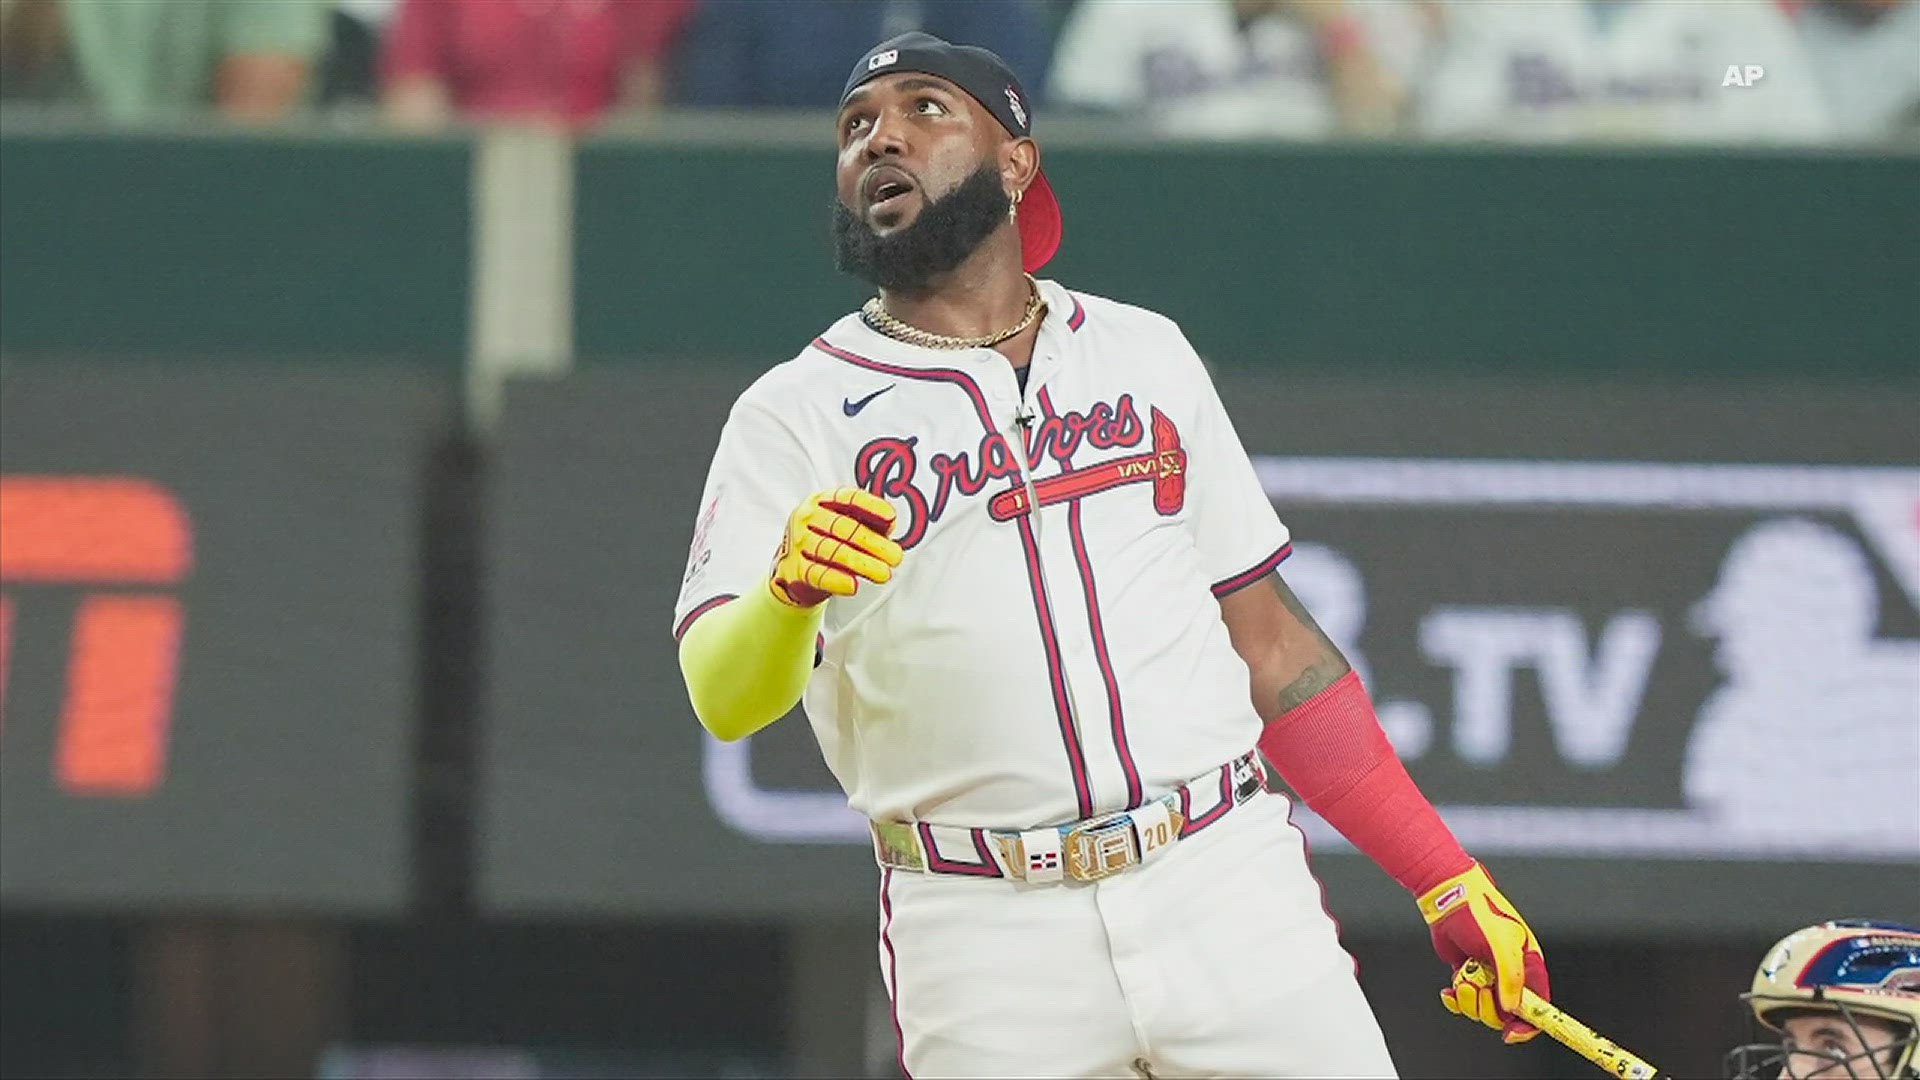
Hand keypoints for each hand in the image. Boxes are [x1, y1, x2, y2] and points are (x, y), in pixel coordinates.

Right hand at [769, 487, 902, 607]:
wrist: (796, 566)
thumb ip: (871, 521)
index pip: (848, 498)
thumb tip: (890, 522)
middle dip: (873, 543)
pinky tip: (853, 585)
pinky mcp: (794, 568)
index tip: (891, 517)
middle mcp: (807, 517)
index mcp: (822, 500)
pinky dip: (836, 580)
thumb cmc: (830, 540)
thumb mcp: (849, 524)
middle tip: (895, 556)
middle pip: (843, 527)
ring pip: (833, 551)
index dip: (871, 506)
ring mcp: (798, 542)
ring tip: (883, 573)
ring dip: (861, 564)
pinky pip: (817, 574)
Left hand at [1418, 861, 1549, 1043]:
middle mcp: (1510, 974)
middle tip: (1476, 987)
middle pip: (1506, 1013)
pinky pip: (1464, 1001)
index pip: (1538, 1006)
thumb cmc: (1479, 914)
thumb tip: (1511, 1008)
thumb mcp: (1502, 946)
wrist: (1447, 899)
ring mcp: (1488, 975)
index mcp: (1528, 966)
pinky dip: (1455, 1000)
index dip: (1528, 1025)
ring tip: (1463, 978)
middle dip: (1488, 1008)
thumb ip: (1511, 978)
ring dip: (1469, 1000)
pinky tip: (1448, 991)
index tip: (1510, 1033)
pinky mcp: (1467, 974)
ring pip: (1482, 1009)